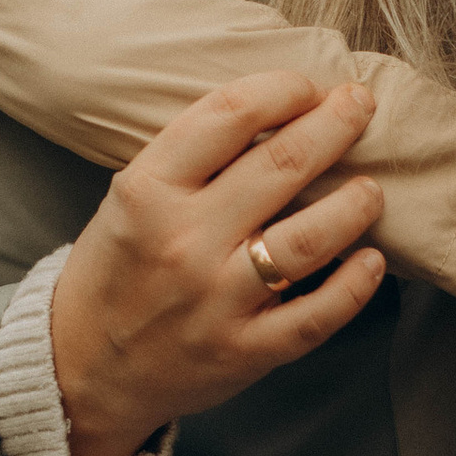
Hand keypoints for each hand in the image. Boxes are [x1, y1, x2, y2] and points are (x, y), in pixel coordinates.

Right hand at [50, 73, 386, 455]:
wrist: (83, 369)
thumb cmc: (118, 270)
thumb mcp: (131, 199)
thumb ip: (193, 161)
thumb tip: (280, 114)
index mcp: (148, 190)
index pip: (228, 115)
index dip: (281, 88)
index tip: (307, 86)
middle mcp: (183, 240)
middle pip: (282, 164)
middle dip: (335, 124)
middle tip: (361, 106)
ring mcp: (216, 300)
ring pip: (309, 238)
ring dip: (355, 204)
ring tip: (371, 189)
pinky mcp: (243, 351)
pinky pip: (316, 315)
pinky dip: (354, 284)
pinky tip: (372, 259)